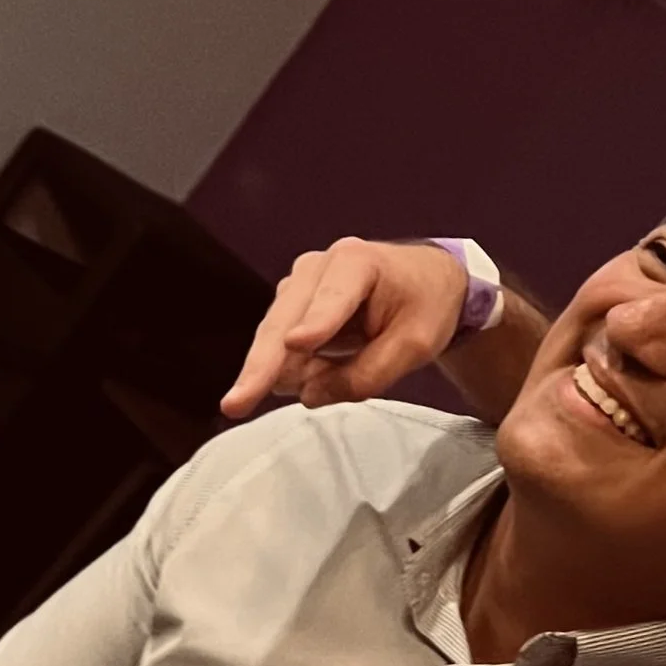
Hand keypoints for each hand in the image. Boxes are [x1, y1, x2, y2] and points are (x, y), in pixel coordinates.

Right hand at [220, 239, 465, 418]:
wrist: (429, 281)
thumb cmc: (426, 305)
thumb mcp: (414, 346)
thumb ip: (367, 374)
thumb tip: (308, 396)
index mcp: (357, 262)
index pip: (334, 298)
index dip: (317, 323)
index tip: (295, 345)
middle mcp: (318, 266)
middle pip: (284, 320)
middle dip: (262, 364)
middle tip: (236, 403)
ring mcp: (299, 285)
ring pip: (273, 334)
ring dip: (275, 372)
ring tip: (291, 392)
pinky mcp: (292, 306)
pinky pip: (280, 344)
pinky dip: (287, 369)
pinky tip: (309, 380)